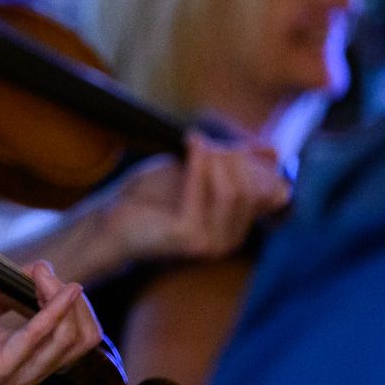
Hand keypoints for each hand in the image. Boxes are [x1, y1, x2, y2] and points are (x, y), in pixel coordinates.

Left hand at [0, 261, 102, 384]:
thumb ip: (2, 291)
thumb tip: (31, 268)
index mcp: (29, 356)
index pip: (76, 333)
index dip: (68, 298)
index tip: (43, 271)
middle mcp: (32, 366)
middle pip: (85, 337)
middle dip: (77, 301)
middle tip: (47, 275)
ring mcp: (21, 370)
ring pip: (72, 339)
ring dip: (63, 300)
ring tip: (44, 277)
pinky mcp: (2, 367)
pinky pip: (38, 338)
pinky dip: (53, 311)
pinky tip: (59, 290)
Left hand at [100, 131, 289, 264]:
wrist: (110, 220)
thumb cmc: (151, 195)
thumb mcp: (198, 173)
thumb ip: (233, 163)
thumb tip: (274, 151)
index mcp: (236, 228)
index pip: (271, 192)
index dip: (256, 163)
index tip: (233, 144)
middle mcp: (230, 241)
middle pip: (253, 190)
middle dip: (235, 158)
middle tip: (211, 140)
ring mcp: (211, 243)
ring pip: (234, 191)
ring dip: (217, 159)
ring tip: (198, 141)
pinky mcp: (189, 238)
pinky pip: (204, 193)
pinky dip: (200, 163)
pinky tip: (191, 143)